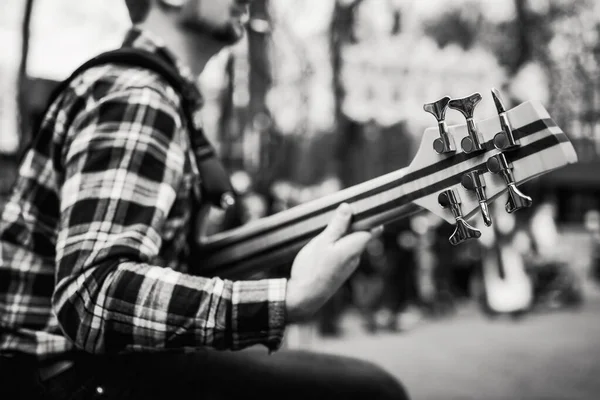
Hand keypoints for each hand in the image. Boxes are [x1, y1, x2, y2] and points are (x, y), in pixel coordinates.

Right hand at [285, 203, 380, 322]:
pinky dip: (337, 245)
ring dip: (342, 235)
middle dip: (353, 224)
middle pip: (361, 235)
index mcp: (355, 247)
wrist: (304, 298)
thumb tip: (348, 207)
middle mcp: (356, 257)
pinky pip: (344, 253)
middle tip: (339, 212)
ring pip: (350, 244)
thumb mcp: (323, 241)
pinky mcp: (340, 271)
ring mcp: (348, 265)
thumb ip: (337, 225)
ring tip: (328, 227)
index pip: (372, 228)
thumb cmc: (312, 269)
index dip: (370, 216)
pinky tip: (324, 244)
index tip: (364, 205)